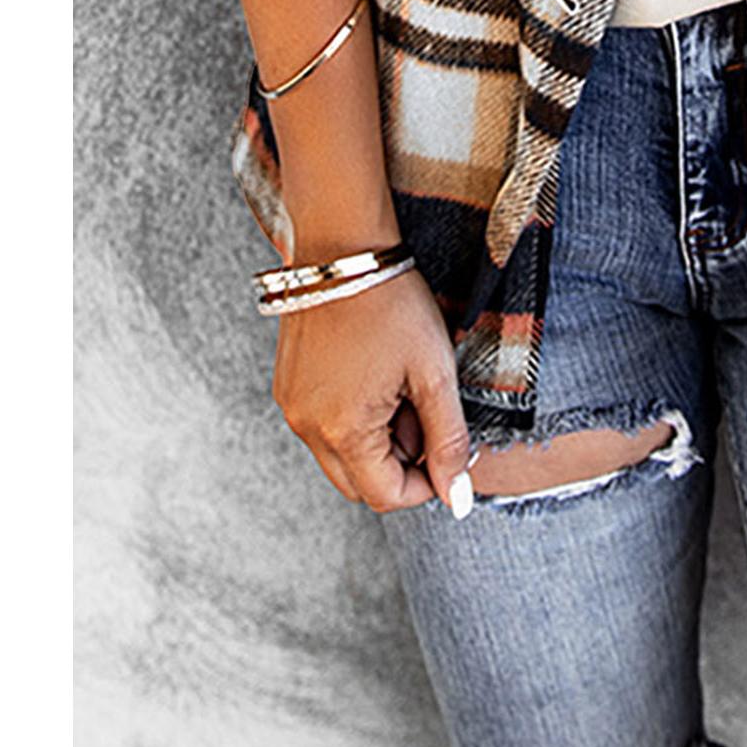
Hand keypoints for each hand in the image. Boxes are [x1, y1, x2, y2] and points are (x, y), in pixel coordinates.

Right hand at [271, 266, 471, 513]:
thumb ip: (448, 440)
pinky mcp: (288, 387)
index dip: (425, 483)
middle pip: (359, 483)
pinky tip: (376, 374)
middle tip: (425, 410)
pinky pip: (324, 426)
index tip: (448, 449)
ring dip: (378, 439)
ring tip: (401, 384)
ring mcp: (292, 407)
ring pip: (341, 455)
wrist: (345, 248)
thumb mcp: (434, 372)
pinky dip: (354, 417)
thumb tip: (458, 498)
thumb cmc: (393, 304)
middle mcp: (307, 428)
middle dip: (400, 462)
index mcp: (343, 430)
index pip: (386, 497)